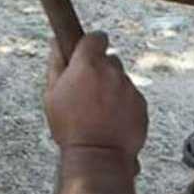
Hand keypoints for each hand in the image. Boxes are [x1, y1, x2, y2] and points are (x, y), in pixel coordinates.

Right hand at [44, 33, 147, 161]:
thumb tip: (56, 42)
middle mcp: (112, 71)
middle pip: (110, 60)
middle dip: (101, 71)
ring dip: (112, 90)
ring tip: (99, 113)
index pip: (96, 37)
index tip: (87, 52)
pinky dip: (124, 105)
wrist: (98, 155)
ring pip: (121, 80)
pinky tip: (112, 121)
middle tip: (89, 93)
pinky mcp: (141, 103)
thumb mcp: (52, 95)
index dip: (91, 45)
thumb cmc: (71, 127)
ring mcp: (129, 87)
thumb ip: (56, 64)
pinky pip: (132, 97)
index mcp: (87, 64)